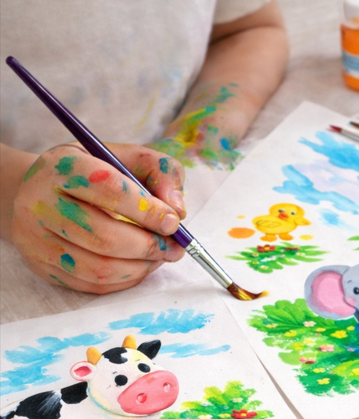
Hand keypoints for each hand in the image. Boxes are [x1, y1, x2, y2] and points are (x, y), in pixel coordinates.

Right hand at [11, 143, 186, 293]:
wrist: (37, 189)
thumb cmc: (94, 171)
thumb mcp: (127, 157)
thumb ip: (161, 172)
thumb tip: (178, 210)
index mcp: (64, 167)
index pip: (110, 190)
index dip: (148, 211)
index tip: (174, 222)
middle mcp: (41, 203)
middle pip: (103, 236)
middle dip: (149, 246)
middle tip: (175, 248)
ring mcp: (35, 239)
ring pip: (97, 268)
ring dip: (140, 268)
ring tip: (161, 257)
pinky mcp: (40, 266)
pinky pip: (90, 285)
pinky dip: (124, 280)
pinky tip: (140, 267)